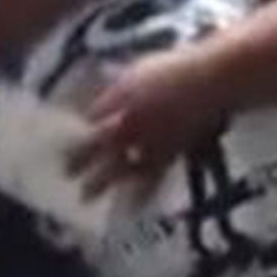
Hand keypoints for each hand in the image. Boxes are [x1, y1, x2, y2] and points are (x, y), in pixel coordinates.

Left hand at [70, 51, 226, 197]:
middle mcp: (128, 122)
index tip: (71, 135)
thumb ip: (120, 84)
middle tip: (66, 173)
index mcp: (120, 96)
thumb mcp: (142, 69)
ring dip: (98, 184)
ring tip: (84, 198)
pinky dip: (140, 195)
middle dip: (78, 160)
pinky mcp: (168, 156)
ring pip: (116, 167)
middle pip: (96, 144)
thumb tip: (101, 90)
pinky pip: (150, 180)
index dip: (83, 126)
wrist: (211, 80)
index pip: (93, 116)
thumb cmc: (179, 68)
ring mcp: (147, 141)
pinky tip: (131, 208)